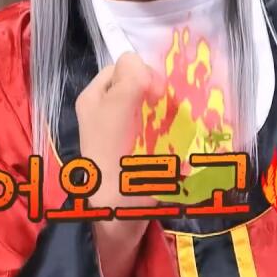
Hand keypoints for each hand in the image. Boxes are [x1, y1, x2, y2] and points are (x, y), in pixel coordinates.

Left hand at [74, 52, 164, 210]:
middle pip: (140, 89)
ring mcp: (123, 135)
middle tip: (170, 113)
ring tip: (178, 131)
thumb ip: (126, 81)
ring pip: (154, 111)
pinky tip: (182, 148)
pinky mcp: (139, 156)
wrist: (117, 217)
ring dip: (171, 118)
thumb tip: (135, 58)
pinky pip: (162, 136)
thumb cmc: (114, 161)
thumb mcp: (115, 113)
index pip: (123, 68)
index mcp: (95, 99)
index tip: (156, 92)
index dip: (141, 74)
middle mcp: (105, 113)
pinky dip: (174, 139)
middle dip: (159, 97)